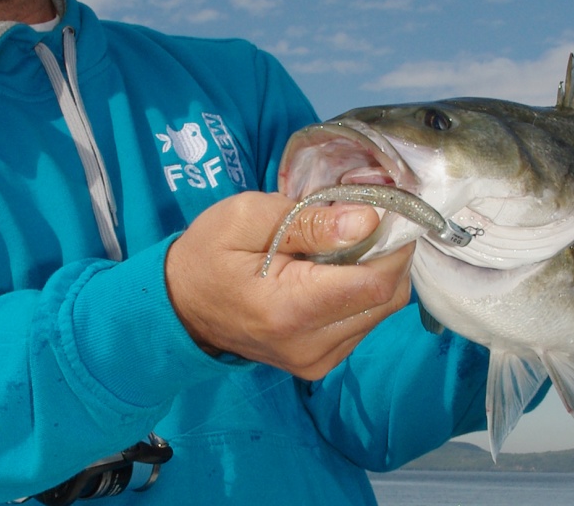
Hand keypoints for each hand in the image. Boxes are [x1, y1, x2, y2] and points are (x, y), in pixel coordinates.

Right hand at [164, 191, 413, 379]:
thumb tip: (368, 220)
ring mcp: (316, 362)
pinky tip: (335, 271)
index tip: (387, 209)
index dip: (394, 244)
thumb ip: (309, 220)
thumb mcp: (246, 217)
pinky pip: (364, 323)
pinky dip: (361, 292)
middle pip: (387, 300)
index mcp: (289, 309)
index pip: (375, 283)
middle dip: (389, 254)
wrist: (179, 307)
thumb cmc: (208, 253)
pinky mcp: (319, 364)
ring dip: (377, 273)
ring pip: (381, 312)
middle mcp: (310, 346)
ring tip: (345, 244)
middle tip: (367, 219)